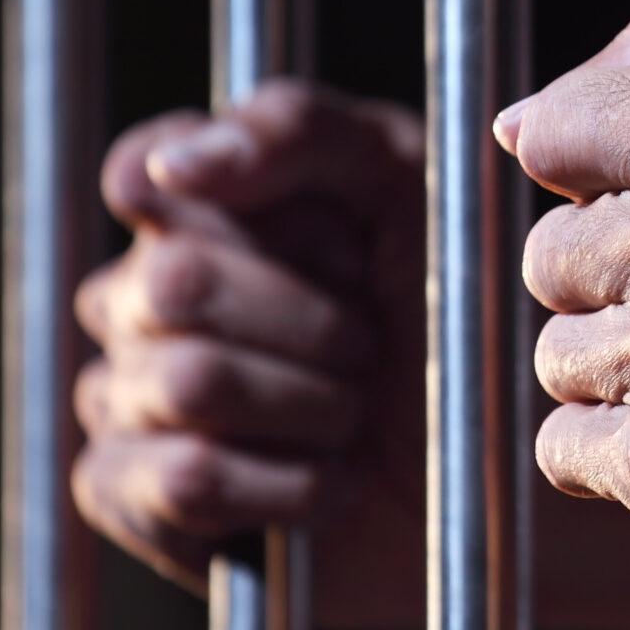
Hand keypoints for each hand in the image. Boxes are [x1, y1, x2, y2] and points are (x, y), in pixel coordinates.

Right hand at [70, 82, 427, 628]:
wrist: (501, 463)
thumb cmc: (457, 309)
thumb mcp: (407, 185)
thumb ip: (296, 132)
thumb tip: (168, 163)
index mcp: (198, 207)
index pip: (142, 172)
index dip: (244, 209)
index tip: (345, 246)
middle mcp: (142, 294)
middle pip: (175, 282)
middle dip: (311, 320)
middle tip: (370, 344)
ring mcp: (128, 393)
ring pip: (188, 382)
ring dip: (313, 408)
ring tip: (356, 416)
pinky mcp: (137, 497)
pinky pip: (184, 481)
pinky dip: (287, 488)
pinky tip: (330, 485)